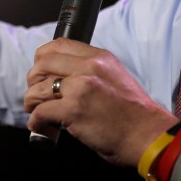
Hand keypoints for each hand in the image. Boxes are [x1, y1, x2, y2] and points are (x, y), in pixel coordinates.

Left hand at [24, 38, 176, 166]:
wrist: (149, 135)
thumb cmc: (134, 115)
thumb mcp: (116, 78)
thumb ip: (93, 73)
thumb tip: (64, 79)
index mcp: (99, 57)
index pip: (59, 44)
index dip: (43, 58)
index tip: (41, 72)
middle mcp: (89, 67)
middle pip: (42, 63)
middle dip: (33, 80)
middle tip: (36, 95)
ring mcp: (80, 88)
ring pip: (37, 88)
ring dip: (31, 102)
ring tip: (37, 113)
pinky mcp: (74, 110)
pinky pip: (40, 111)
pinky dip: (36, 122)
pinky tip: (43, 128)